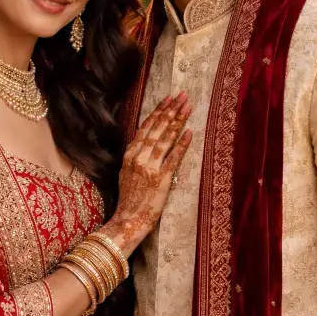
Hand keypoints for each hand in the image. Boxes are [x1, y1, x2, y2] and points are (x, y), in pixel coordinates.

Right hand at [100, 92, 191, 256]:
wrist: (129, 219)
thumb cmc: (130, 198)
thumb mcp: (126, 173)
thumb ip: (135, 157)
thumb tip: (144, 141)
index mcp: (130, 155)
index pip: (146, 127)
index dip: (158, 111)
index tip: (168, 99)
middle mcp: (139, 157)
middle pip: (157, 128)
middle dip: (171, 110)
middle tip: (182, 95)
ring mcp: (150, 167)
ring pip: (165, 139)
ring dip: (177, 121)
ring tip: (187, 107)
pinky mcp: (161, 178)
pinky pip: (173, 157)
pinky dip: (182, 144)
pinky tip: (190, 132)